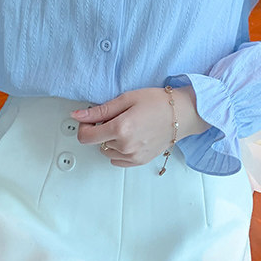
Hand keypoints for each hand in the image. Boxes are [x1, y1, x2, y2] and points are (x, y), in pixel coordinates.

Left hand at [71, 86, 209, 167]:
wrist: (183, 114)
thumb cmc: (159, 103)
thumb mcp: (126, 99)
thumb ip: (100, 110)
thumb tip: (78, 115)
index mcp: (120, 129)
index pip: (86, 136)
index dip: (83, 126)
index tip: (89, 119)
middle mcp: (126, 146)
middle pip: (96, 143)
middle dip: (99, 130)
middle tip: (115, 117)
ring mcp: (133, 156)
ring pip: (106, 152)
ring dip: (109, 141)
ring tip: (125, 127)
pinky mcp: (139, 161)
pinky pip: (117, 161)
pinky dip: (118, 151)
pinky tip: (129, 138)